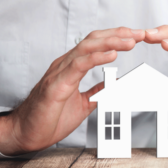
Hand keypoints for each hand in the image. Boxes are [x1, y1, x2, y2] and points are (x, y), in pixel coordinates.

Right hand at [0, 27, 144, 154]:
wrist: (29, 133)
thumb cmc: (52, 116)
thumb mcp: (84, 102)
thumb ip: (98, 90)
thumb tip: (116, 83)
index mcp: (72, 68)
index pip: (96, 45)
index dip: (115, 38)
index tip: (134, 37)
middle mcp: (66, 65)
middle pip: (93, 40)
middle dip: (117, 35)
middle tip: (138, 34)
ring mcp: (60, 73)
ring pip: (87, 48)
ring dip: (111, 43)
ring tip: (130, 42)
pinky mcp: (56, 85)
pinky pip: (78, 66)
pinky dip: (96, 58)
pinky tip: (112, 55)